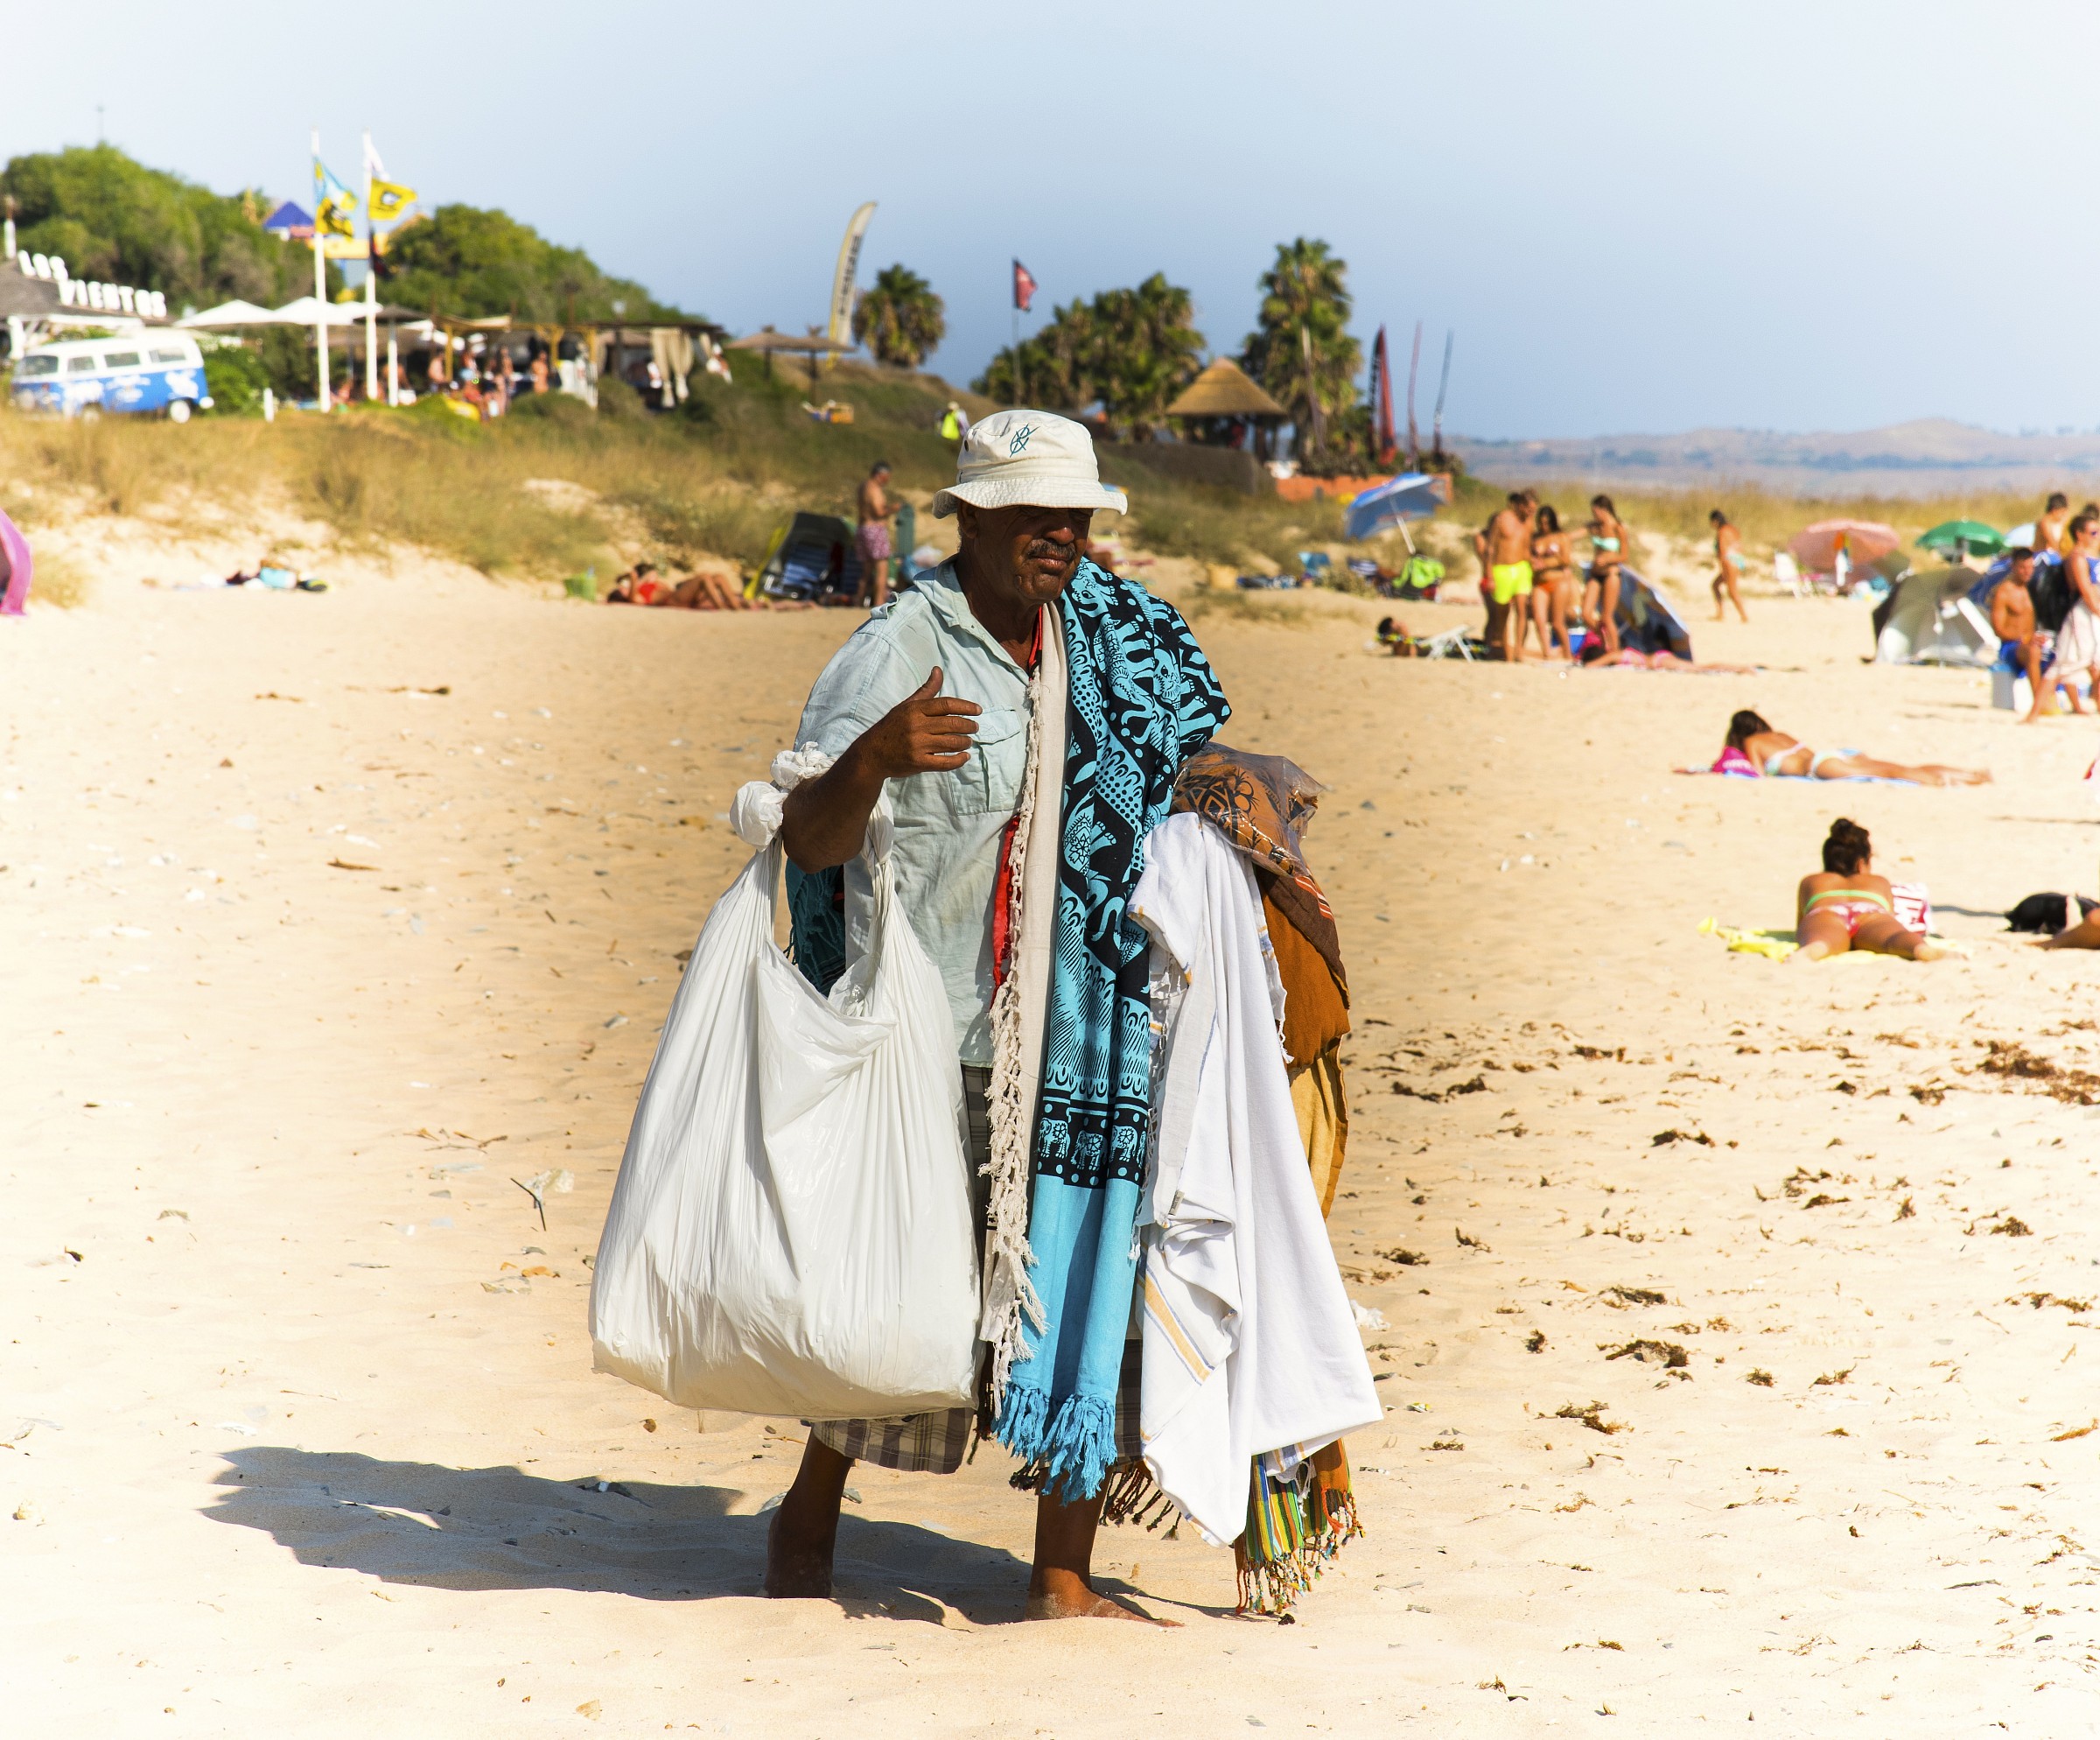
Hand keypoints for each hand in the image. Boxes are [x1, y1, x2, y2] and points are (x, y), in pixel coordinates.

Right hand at [857, 668, 979, 777]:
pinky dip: (958, 760)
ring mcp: (918, 745)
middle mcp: (917, 726)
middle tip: (975, 728)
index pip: (946, 704)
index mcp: (915, 709)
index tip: (978, 710)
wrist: (872, 753)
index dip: (966, 706)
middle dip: (969, 726)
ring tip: (968, 741)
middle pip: (952, 723)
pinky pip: (944, 762)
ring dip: (965, 742)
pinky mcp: (918, 763)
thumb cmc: (892, 726)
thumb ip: (927, 690)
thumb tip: (939, 670)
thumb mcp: (907, 705)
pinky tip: (964, 757)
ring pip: (951, 742)